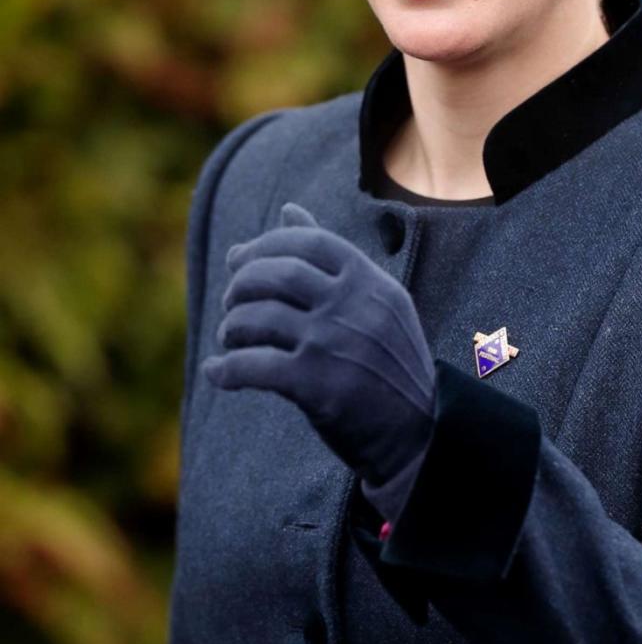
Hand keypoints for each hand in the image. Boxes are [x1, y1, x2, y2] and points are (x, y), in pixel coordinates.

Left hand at [201, 202, 435, 513]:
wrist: (420, 433)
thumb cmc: (389, 363)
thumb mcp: (375, 301)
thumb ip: (331, 257)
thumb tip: (289, 209)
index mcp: (370, 282)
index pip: (308, 241)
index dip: (265, 245)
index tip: (239, 260)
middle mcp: (354, 307)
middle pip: (278, 274)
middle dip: (242, 283)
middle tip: (232, 301)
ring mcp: (335, 344)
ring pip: (260, 318)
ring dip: (233, 327)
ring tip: (231, 338)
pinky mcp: (317, 386)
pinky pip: (254, 366)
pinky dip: (227, 369)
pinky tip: (219, 373)